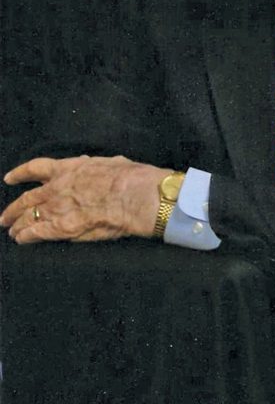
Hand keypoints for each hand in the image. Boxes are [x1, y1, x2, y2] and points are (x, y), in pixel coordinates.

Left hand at [0, 155, 171, 243]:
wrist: (134, 195)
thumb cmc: (130, 177)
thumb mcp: (111, 163)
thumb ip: (96, 167)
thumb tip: (94, 166)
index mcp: (70, 168)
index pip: (37, 168)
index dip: (21, 174)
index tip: (10, 178)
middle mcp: (58, 187)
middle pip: (28, 198)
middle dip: (14, 208)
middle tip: (5, 216)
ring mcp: (59, 207)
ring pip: (29, 216)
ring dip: (17, 224)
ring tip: (11, 231)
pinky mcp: (63, 227)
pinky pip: (38, 233)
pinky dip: (26, 236)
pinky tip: (20, 240)